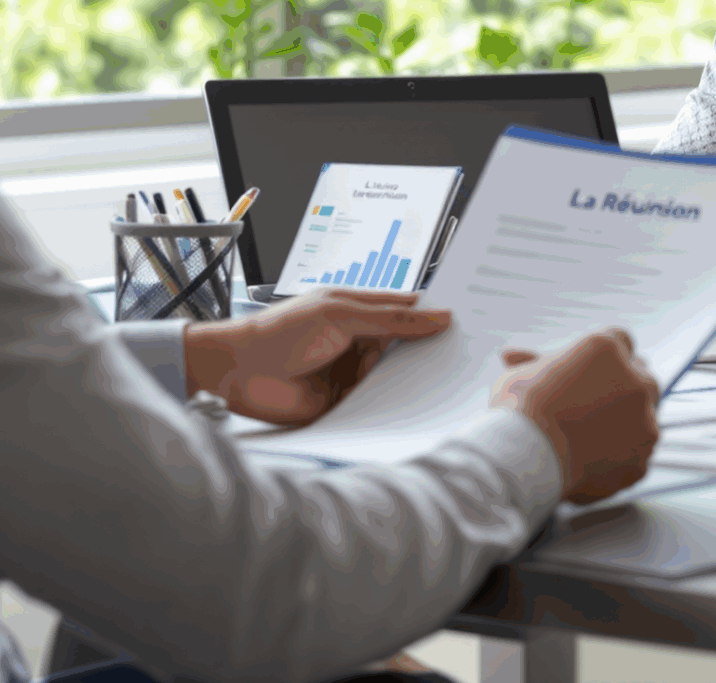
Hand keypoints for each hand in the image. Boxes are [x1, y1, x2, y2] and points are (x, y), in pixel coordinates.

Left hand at [184, 289, 450, 426]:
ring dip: (420, 379)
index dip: (436, 313)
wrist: (239, 373)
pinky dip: (398, 405)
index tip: (474, 316)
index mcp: (360, 311)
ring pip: (398, 376)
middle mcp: (360, 341)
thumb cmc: (282, 332)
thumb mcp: (341, 315)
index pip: (408, 310)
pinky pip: (380, 404)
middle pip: (408, 345)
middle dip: (435, 348)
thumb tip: (440, 317)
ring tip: (460, 380)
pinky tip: (425, 406)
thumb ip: (392, 319)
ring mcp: (355, 373)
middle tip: (476, 352)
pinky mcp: (348, 404)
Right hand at [491, 329, 658, 503]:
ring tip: (593, 438)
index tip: (594, 373)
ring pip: (647, 419)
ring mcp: (645, 422)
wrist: (526, 457)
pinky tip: (597, 461)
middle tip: (600, 404)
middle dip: (627, 389)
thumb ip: (531, 364)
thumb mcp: (520, 374)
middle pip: (643, 379)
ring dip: (628, 424)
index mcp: (607, 349)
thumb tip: (511, 356)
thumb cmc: (518, 409)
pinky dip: (622, 458)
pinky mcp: (642, 460)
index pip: (621, 342)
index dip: (607, 360)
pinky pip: (638, 456)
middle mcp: (635, 381)